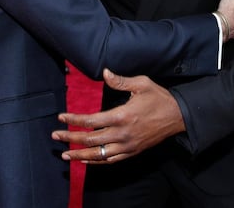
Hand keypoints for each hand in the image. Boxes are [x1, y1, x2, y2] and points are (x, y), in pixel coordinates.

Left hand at [51, 69, 184, 163]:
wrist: (177, 117)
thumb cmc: (159, 98)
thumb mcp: (142, 84)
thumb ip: (120, 80)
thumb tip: (105, 72)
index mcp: (122, 116)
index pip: (91, 120)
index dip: (74, 119)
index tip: (61, 117)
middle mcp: (122, 134)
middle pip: (90, 139)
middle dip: (70, 138)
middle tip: (55, 135)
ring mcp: (127, 145)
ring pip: (98, 154)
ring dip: (79, 155)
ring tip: (64, 155)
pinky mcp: (132, 152)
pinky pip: (110, 161)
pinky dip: (95, 162)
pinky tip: (85, 160)